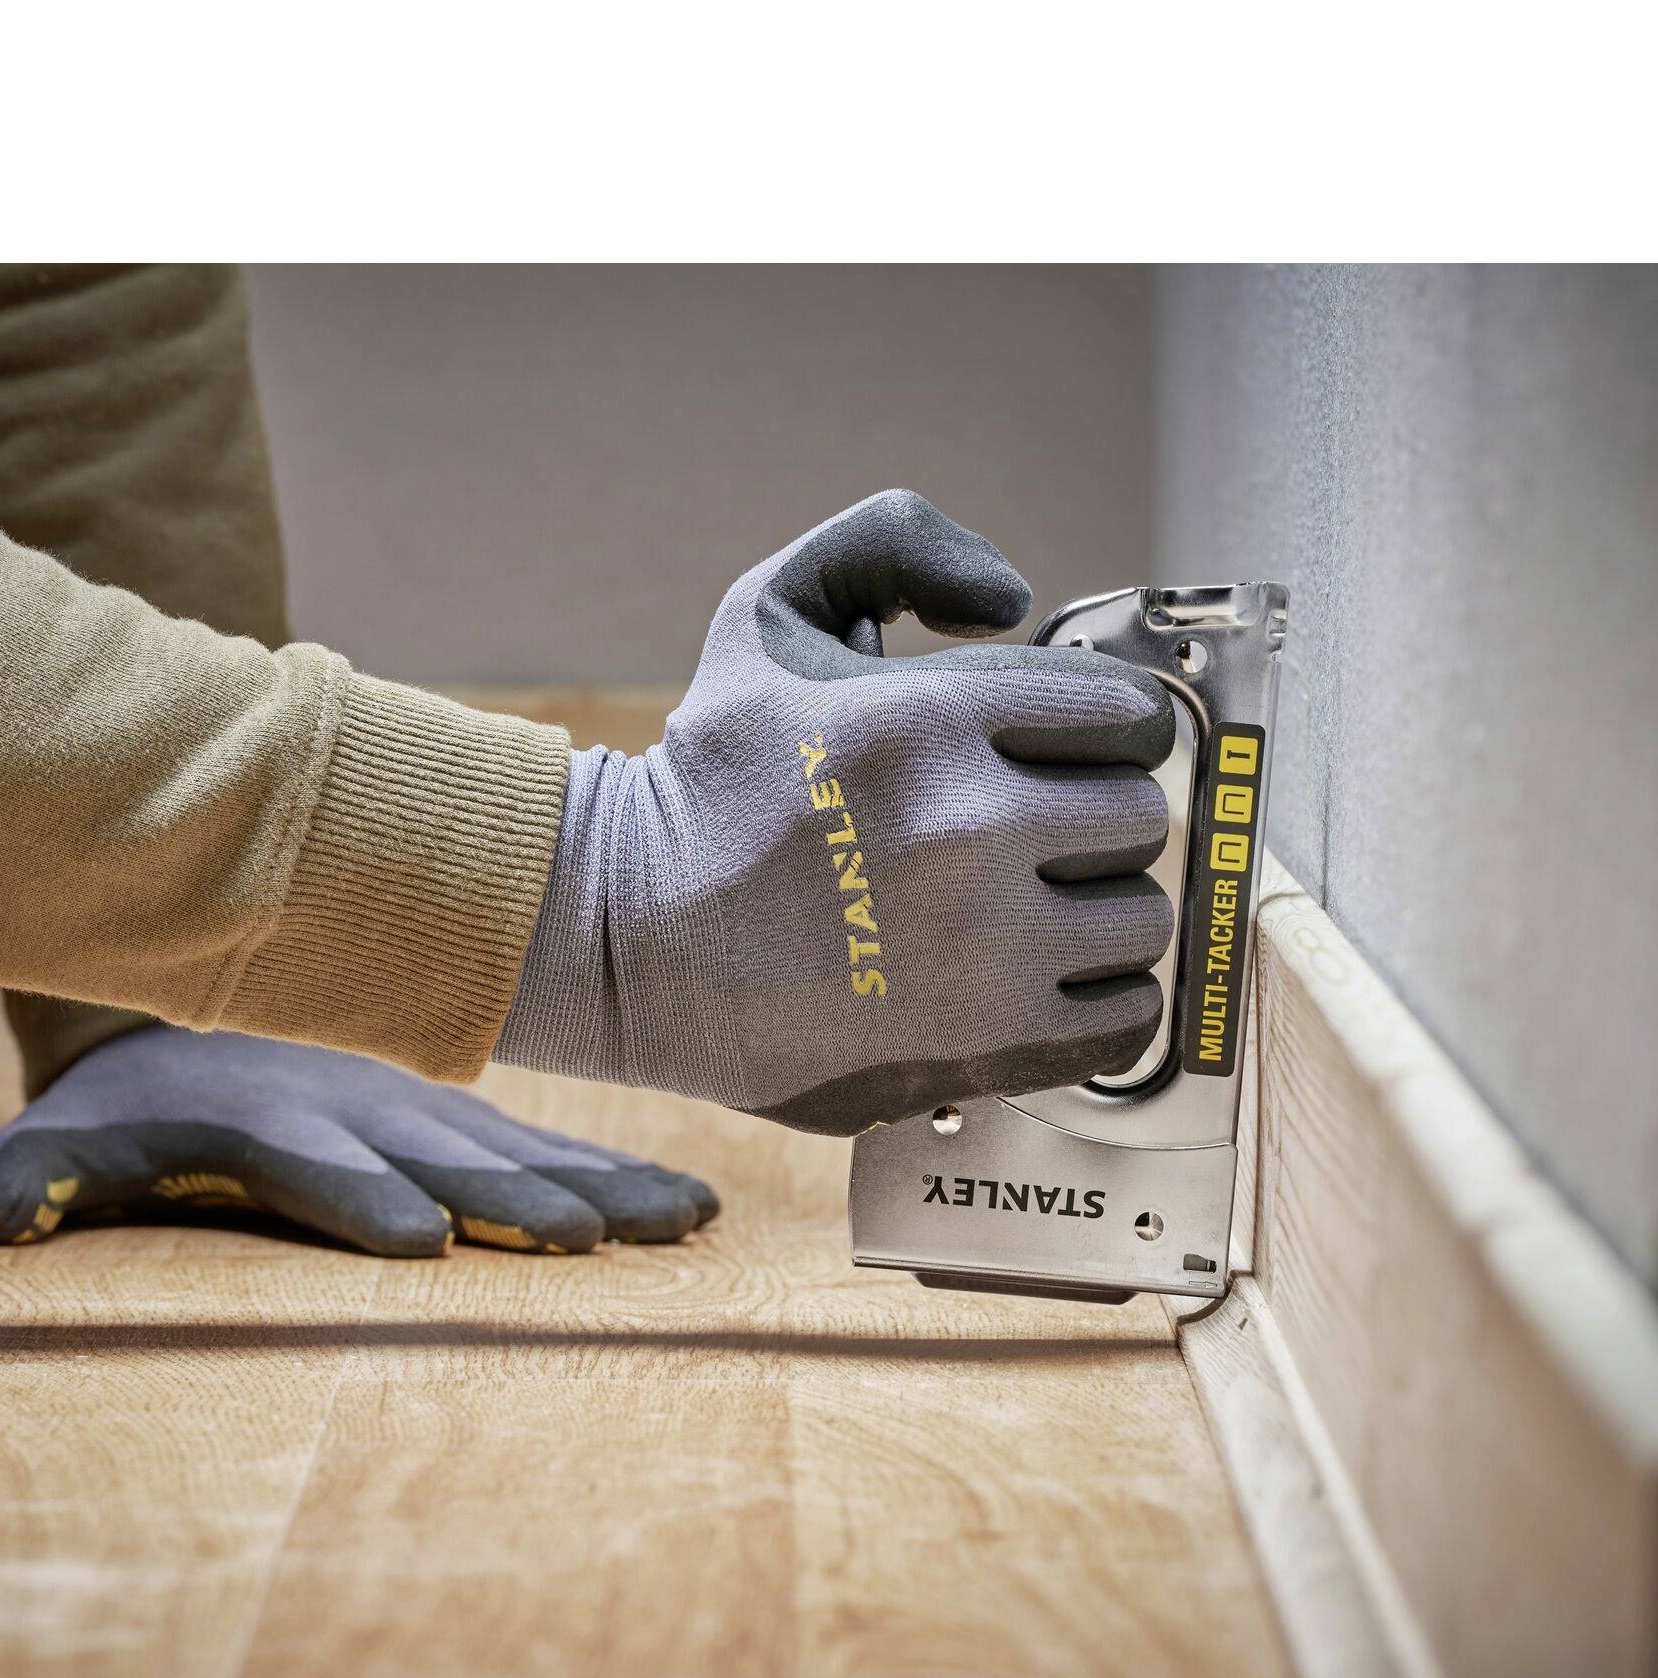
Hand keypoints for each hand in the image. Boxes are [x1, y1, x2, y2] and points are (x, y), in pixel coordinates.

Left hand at [0, 1027, 718, 1254]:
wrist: (197, 995)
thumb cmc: (127, 1102)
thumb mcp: (59, 1133)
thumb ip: (26, 1176)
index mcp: (267, 1124)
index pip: (318, 1166)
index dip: (363, 1198)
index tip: (423, 1238)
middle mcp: (363, 1114)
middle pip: (445, 1159)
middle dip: (513, 1199)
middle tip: (582, 1242)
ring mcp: (423, 1115)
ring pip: (521, 1151)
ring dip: (597, 1189)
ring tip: (678, 1224)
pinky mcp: (463, 1124)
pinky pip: (550, 1148)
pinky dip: (620, 1175)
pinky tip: (689, 1209)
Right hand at [496, 489, 1174, 1134]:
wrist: (627, 940)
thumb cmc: (708, 783)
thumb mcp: (767, 610)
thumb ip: (894, 543)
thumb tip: (1012, 600)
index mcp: (931, 719)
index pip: (1130, 716)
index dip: (1104, 732)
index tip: (1064, 755)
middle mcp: (969, 831)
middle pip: (1139, 819)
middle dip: (1091, 821)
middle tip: (1034, 836)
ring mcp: (983, 950)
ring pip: (1139, 921)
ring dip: (1096, 914)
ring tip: (1030, 913)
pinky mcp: (984, 1044)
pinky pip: (1125, 1022)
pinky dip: (1098, 1003)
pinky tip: (1039, 981)